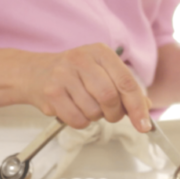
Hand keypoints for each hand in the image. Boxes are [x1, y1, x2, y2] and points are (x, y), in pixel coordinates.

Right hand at [23, 43, 151, 131]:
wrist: (34, 73)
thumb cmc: (73, 74)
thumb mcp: (101, 72)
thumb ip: (124, 88)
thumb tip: (145, 108)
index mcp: (100, 52)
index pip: (126, 82)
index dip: (138, 107)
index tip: (144, 125)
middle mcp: (81, 60)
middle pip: (110, 98)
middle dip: (114, 113)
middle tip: (109, 114)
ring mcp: (64, 75)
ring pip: (94, 111)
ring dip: (95, 117)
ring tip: (85, 105)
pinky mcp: (51, 93)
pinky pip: (77, 120)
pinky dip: (80, 122)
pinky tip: (73, 109)